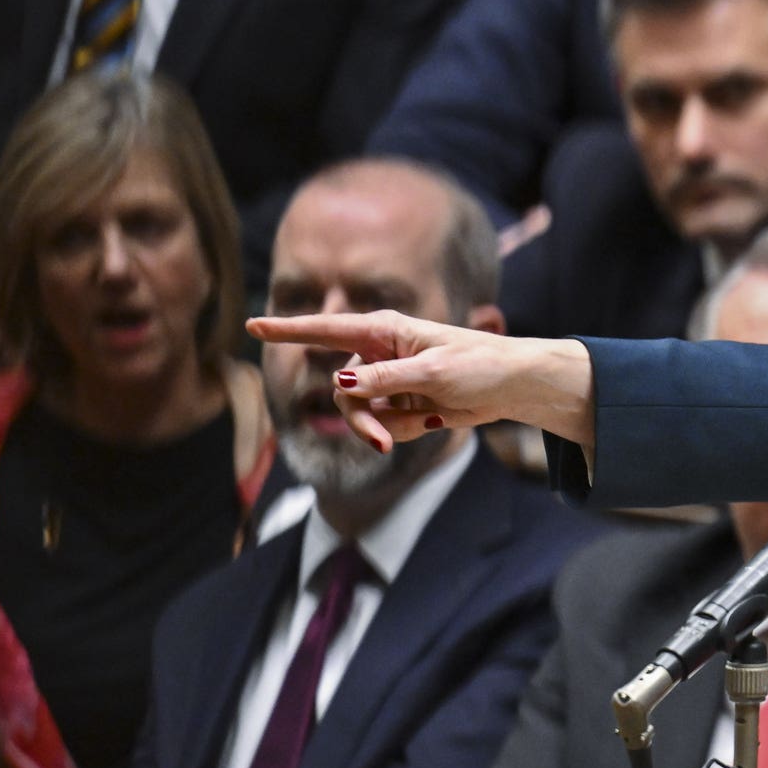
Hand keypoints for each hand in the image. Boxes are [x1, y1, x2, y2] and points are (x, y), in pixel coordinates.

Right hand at [245, 310, 595, 452]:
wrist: (516, 387)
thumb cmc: (482, 365)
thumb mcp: (435, 372)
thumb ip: (386, 378)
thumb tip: (343, 381)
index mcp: (387, 331)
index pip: (327, 330)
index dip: (289, 330)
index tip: (251, 326)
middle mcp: (383, 353)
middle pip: (344, 390)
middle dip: (359, 418)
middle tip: (380, 441)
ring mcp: (391, 381)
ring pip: (361, 413)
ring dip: (383, 428)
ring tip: (422, 423)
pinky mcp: (402, 404)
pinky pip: (384, 425)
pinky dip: (405, 429)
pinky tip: (435, 417)